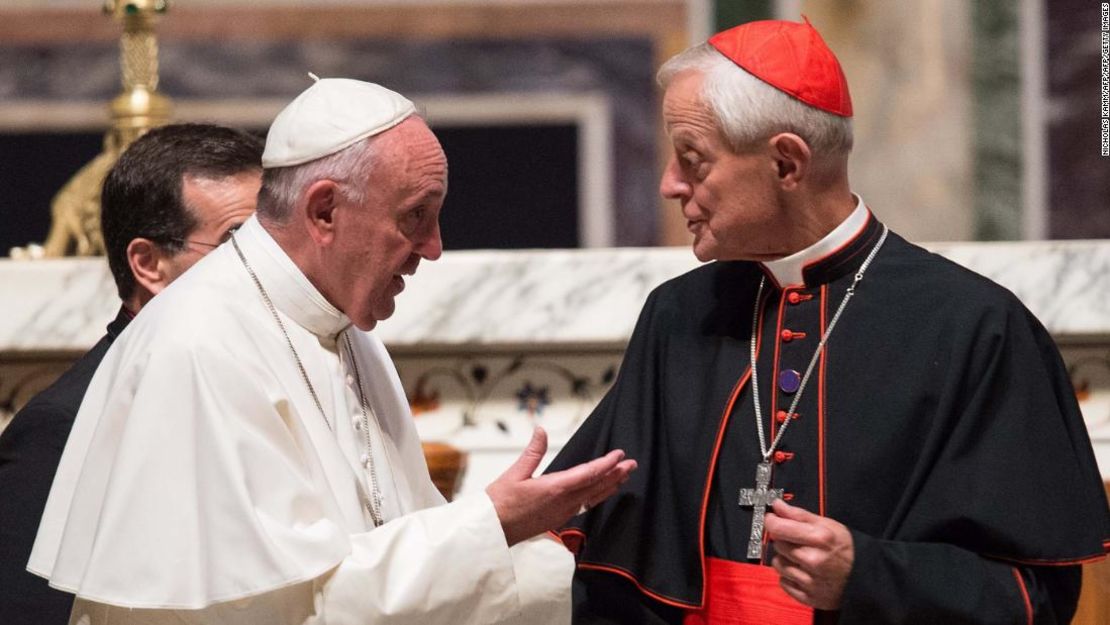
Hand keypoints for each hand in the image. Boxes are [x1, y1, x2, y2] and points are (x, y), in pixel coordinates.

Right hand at [486, 426, 636, 545]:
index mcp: (554, 488)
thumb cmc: (499, 504)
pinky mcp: (558, 519)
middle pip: (596, 486)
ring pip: (593, 498)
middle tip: (632, 464)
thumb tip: (540, 430)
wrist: (491, 532)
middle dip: (616, 474)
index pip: (588, 474)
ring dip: (609, 486)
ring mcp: (562, 513)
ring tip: (623, 477)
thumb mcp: (514, 473)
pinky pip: (584, 506)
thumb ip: (532, 452)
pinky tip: (600, 493)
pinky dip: (597, 496)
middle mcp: (563, 502)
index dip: (606, 464)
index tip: (620, 455)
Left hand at [764, 499, 853, 609]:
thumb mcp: (827, 524)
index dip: (772, 521)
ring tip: (800, 557)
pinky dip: (789, 577)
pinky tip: (802, 572)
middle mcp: (814, 560)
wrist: (866, 576)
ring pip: (778, 564)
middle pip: (778, 545)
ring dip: (785, 559)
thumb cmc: (846, 548)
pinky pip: (783, 583)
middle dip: (784, 540)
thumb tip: (777, 506)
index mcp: (819, 538)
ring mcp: (811, 581)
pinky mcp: (809, 597)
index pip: (779, 529)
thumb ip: (798, 514)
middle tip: (797, 540)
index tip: (772, 519)